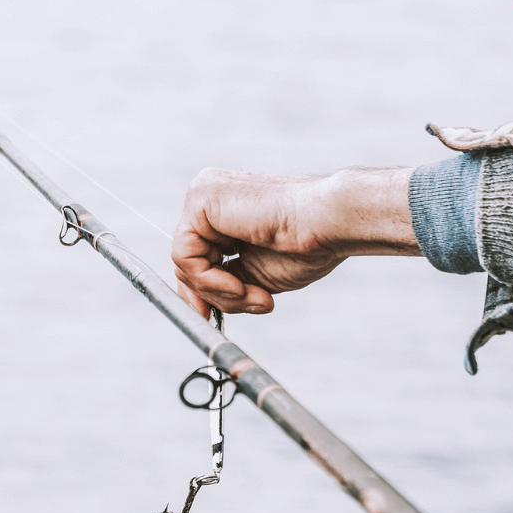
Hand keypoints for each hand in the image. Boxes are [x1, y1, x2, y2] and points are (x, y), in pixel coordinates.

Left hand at [172, 165, 416, 316]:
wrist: (328, 224)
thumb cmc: (305, 246)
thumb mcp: (254, 276)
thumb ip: (225, 286)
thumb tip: (197, 309)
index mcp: (223, 211)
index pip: (195, 257)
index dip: (203, 292)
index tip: (213, 318)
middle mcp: (209, 199)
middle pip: (187, 262)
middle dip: (214, 295)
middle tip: (252, 304)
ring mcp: (203, 195)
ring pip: (185, 263)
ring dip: (218, 292)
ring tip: (255, 296)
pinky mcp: (201, 199)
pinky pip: (184, 255)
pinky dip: (208, 280)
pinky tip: (238, 284)